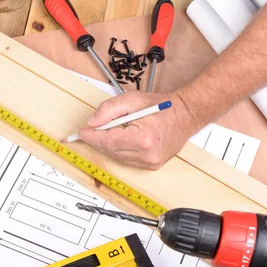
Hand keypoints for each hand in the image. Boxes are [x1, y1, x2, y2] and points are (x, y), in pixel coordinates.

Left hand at [77, 91, 196, 169]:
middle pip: (110, 150)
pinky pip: (126, 160)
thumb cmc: (161, 106)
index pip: (107, 141)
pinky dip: (120, 150)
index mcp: (142, 138)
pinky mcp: (151, 166)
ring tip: (108, 132)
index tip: (81, 132)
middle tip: (89, 131)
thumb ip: (108, 110)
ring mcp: (150, 163)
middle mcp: (146, 154)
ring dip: (108, 145)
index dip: (91, 137)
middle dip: (97, 140)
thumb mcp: (131, 99)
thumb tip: (92, 122)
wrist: (185, 115)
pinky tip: (122, 139)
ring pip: (117, 157)